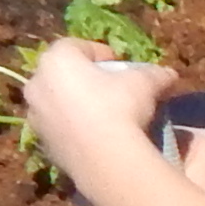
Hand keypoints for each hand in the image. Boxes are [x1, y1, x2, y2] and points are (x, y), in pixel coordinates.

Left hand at [22, 40, 172, 190]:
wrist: (105, 159)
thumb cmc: (120, 107)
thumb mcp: (145, 83)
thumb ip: (154, 74)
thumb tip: (169, 74)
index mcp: (57, 60)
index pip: (76, 46)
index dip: (100, 53)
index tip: (118, 64)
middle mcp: (37, 83)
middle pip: (61, 74)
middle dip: (83, 78)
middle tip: (109, 89)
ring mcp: (35, 115)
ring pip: (56, 102)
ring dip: (75, 104)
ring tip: (102, 116)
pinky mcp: (42, 143)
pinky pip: (59, 128)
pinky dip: (73, 128)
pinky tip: (95, 137)